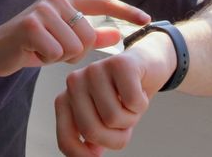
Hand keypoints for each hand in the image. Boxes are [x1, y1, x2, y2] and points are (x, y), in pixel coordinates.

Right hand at [0, 0, 149, 78]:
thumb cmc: (30, 46)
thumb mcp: (64, 40)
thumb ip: (91, 36)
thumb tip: (118, 35)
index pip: (102, 2)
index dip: (125, 11)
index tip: (146, 18)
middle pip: (89, 36)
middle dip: (75, 53)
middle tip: (53, 50)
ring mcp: (42, 10)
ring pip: (75, 46)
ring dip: (60, 57)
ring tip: (42, 50)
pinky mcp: (31, 25)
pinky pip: (57, 53)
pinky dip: (46, 60)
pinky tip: (32, 53)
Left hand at [55, 31, 176, 155]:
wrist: (145, 66)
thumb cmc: (122, 96)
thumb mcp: (103, 121)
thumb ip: (92, 137)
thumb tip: (91, 154)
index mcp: (66, 100)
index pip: (66, 140)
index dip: (82, 156)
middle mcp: (74, 82)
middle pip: (92, 130)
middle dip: (115, 138)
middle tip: (124, 124)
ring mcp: (94, 70)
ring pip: (114, 117)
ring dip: (131, 118)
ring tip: (130, 104)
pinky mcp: (119, 63)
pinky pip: (133, 102)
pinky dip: (142, 104)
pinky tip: (139, 91)